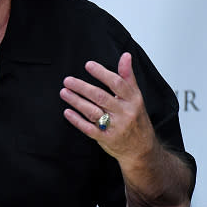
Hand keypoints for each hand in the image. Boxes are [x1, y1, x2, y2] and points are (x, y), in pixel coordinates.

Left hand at [60, 52, 156, 167]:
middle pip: (101, 97)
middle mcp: (124, 113)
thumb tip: (125, 56)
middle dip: (82, 87)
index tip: (88, 65)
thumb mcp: (136, 97)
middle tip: (68, 80)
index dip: (102, 73)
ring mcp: (115, 127)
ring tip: (64, 92)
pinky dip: (77, 120)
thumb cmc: (137, 119)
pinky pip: (89, 128)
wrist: (142, 149)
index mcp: (132, 100)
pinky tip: (67, 112)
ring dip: (76, 101)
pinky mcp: (106, 138)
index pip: (116, 83)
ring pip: (92, 112)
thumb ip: (128, 76)